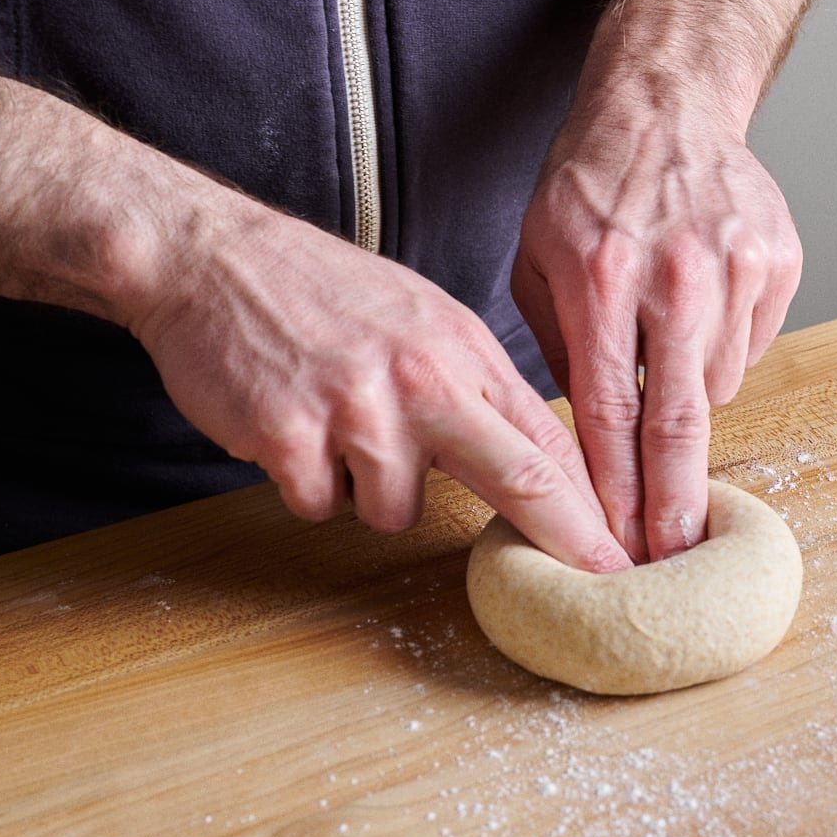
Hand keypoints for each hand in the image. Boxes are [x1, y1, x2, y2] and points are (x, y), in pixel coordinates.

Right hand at [130, 198, 630, 570]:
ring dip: (367, 489)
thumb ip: (472, 383)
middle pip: (520, 477)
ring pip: (393, 510)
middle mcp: (423, 377)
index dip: (593, 506)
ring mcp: (357, 407)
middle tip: (598, 578)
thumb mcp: (420, 317)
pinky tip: (292, 428)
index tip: (622, 552)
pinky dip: (307, 483)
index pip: (548, 438)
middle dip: (566, 538)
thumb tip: (529, 456)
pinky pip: (321, 504)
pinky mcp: (290, 436)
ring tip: (336, 426)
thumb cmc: (320, 292)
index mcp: (461, 348)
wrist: (214, 258)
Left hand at [511, 0, 836, 563]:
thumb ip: (555, 344)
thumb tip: (580, 434)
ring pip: (716, 385)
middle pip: (677, 419)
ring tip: (662, 350)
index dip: (613, 488)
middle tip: (670, 559)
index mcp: (601, 277)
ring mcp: (733, 267)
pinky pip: (750, 346)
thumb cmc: (591, 183)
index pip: (605, 409)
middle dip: (673, 503)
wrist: (664, 103)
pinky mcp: (776, 260)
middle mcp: (673, 276)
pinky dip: (721, 348)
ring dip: (686, 395)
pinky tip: (697, 306)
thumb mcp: (537, 256)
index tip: (616, 545)